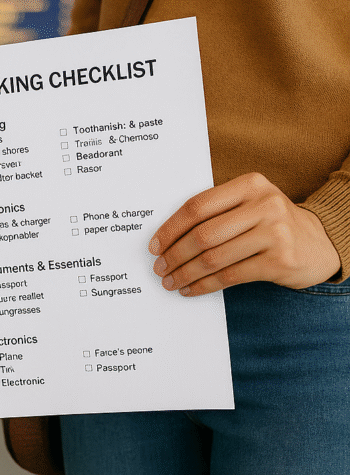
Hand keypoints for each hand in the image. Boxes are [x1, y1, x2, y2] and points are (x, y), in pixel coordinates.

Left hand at [148, 172, 341, 295]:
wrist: (319, 243)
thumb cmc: (272, 223)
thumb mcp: (250, 204)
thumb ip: (217, 211)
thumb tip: (167, 237)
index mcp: (250, 184)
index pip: (198, 206)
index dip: (171, 228)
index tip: (155, 245)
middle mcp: (264, 204)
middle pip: (203, 234)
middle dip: (175, 255)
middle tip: (160, 268)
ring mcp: (274, 233)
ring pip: (214, 258)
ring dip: (186, 273)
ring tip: (171, 282)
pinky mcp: (279, 261)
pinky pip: (230, 276)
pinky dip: (205, 286)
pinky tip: (191, 290)